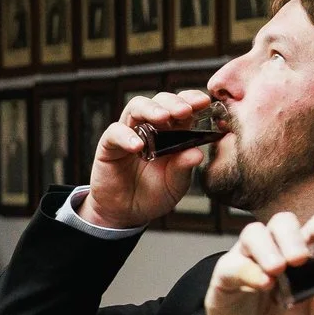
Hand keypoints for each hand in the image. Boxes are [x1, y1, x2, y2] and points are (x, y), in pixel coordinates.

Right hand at [86, 89, 217, 228]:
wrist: (127, 214)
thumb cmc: (153, 195)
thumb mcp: (175, 184)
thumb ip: (183, 168)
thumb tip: (197, 154)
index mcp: (171, 132)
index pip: (181, 106)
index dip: (191, 100)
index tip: (204, 102)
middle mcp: (150, 127)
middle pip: (160, 100)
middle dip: (174, 102)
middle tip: (185, 111)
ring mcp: (129, 133)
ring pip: (136, 107)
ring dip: (151, 109)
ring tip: (163, 118)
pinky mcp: (109, 145)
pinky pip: (115, 132)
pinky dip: (126, 136)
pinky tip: (138, 146)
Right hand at [179, 212, 313, 314]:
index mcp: (303, 252)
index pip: (313, 226)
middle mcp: (276, 248)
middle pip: (282, 222)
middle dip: (292, 236)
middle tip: (300, 259)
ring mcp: (249, 258)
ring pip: (254, 232)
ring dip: (268, 248)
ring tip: (278, 269)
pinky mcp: (226, 273)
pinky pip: (234, 263)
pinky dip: (249, 270)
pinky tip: (262, 284)